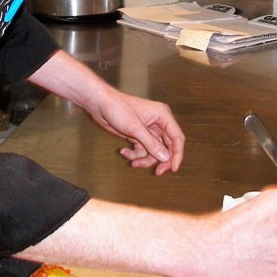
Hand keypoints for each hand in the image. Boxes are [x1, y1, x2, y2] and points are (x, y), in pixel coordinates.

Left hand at [27, 50, 184, 174]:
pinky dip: (134, 154)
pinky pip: (142, 150)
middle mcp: (158, 123)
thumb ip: (151, 144)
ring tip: (133, 161)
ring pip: (153, 151)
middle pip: (166, 147)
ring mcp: (147, 130)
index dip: (177, 154)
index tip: (173, 168)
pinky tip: (124, 152)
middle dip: (160, 159)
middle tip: (157, 172)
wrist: (99, 104)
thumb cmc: (117, 108)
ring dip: (144, 158)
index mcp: (162, 115)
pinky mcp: (137, 135)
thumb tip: (165, 158)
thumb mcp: (135, 128)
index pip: (177, 138)